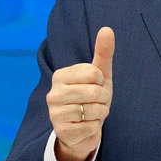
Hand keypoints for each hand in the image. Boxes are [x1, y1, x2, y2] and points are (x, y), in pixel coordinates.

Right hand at [46, 26, 113, 160]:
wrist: (82, 130)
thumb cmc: (92, 98)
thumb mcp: (100, 75)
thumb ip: (103, 52)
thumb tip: (107, 29)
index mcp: (60, 76)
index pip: (93, 73)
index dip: (101, 82)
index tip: (95, 86)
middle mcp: (53, 94)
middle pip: (94, 93)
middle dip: (104, 99)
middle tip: (98, 103)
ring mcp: (55, 114)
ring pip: (94, 111)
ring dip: (100, 114)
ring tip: (92, 114)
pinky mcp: (62, 132)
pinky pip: (91, 127)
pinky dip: (95, 127)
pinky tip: (87, 126)